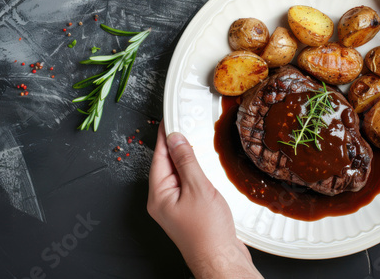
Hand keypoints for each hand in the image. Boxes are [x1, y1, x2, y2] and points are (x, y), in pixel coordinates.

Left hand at [147, 121, 262, 278]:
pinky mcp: (189, 212)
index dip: (164, 137)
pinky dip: (193, 173)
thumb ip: (186, 161)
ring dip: (185, 159)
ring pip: (178, 176)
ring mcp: (175, 208)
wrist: (220, 259)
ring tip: (192, 143)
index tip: (167, 120)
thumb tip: (176, 140)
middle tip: (181, 126)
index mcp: (159, 195)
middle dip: (174, 146)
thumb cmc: (207, 232)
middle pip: (165, 166)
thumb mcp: (197, 188)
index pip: (159, 157)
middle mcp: (163, 202)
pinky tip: (202, 168)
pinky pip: (187, 186)